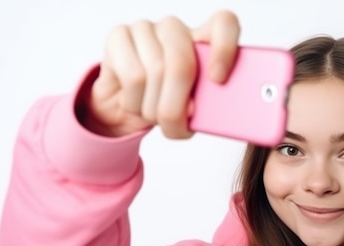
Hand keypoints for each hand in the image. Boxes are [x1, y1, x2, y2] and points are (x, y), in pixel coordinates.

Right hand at [85, 10, 240, 137]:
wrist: (125, 106)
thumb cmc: (165, 104)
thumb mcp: (191, 112)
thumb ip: (203, 110)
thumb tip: (193, 109)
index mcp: (204, 40)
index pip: (224, 24)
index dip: (224, 49)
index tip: (218, 80)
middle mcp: (176, 28)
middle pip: (181, 63)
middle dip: (175, 105)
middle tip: (173, 123)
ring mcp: (146, 28)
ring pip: (155, 72)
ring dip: (153, 109)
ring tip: (153, 114)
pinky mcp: (119, 35)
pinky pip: (132, 76)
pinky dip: (135, 103)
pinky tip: (136, 103)